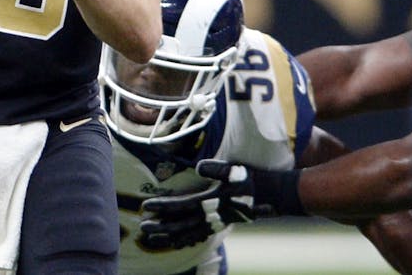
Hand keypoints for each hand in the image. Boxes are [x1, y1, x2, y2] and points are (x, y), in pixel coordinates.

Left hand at [138, 160, 266, 249]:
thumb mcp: (236, 170)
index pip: (182, 205)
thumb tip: (199, 167)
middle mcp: (211, 216)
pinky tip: (174, 243)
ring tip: (151, 239)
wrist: (268, 196)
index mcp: (211, 202)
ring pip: (187, 234)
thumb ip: (217, 168)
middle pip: (180, 224)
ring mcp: (215, 224)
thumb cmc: (250, 179)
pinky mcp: (218, 226)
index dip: (163, 206)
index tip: (146, 206)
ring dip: (168, 236)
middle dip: (161, 226)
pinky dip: (184, 241)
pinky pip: (197, 237)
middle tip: (142, 227)